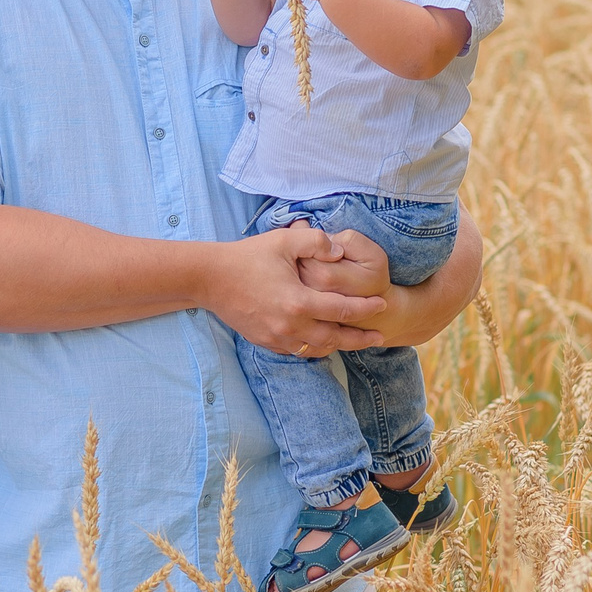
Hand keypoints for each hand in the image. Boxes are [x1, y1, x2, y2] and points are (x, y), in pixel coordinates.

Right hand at [202, 224, 385, 355]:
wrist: (209, 278)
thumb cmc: (248, 256)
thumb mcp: (285, 240)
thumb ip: (317, 242)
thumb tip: (341, 250)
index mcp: (299, 302)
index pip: (343, 310)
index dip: (366, 309)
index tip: (382, 305)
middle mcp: (291, 325)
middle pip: (335, 338)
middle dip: (360, 338)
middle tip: (380, 337)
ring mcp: (276, 337)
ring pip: (316, 349)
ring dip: (337, 346)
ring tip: (353, 341)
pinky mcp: (265, 341)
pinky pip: (296, 351)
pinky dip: (313, 348)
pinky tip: (321, 342)